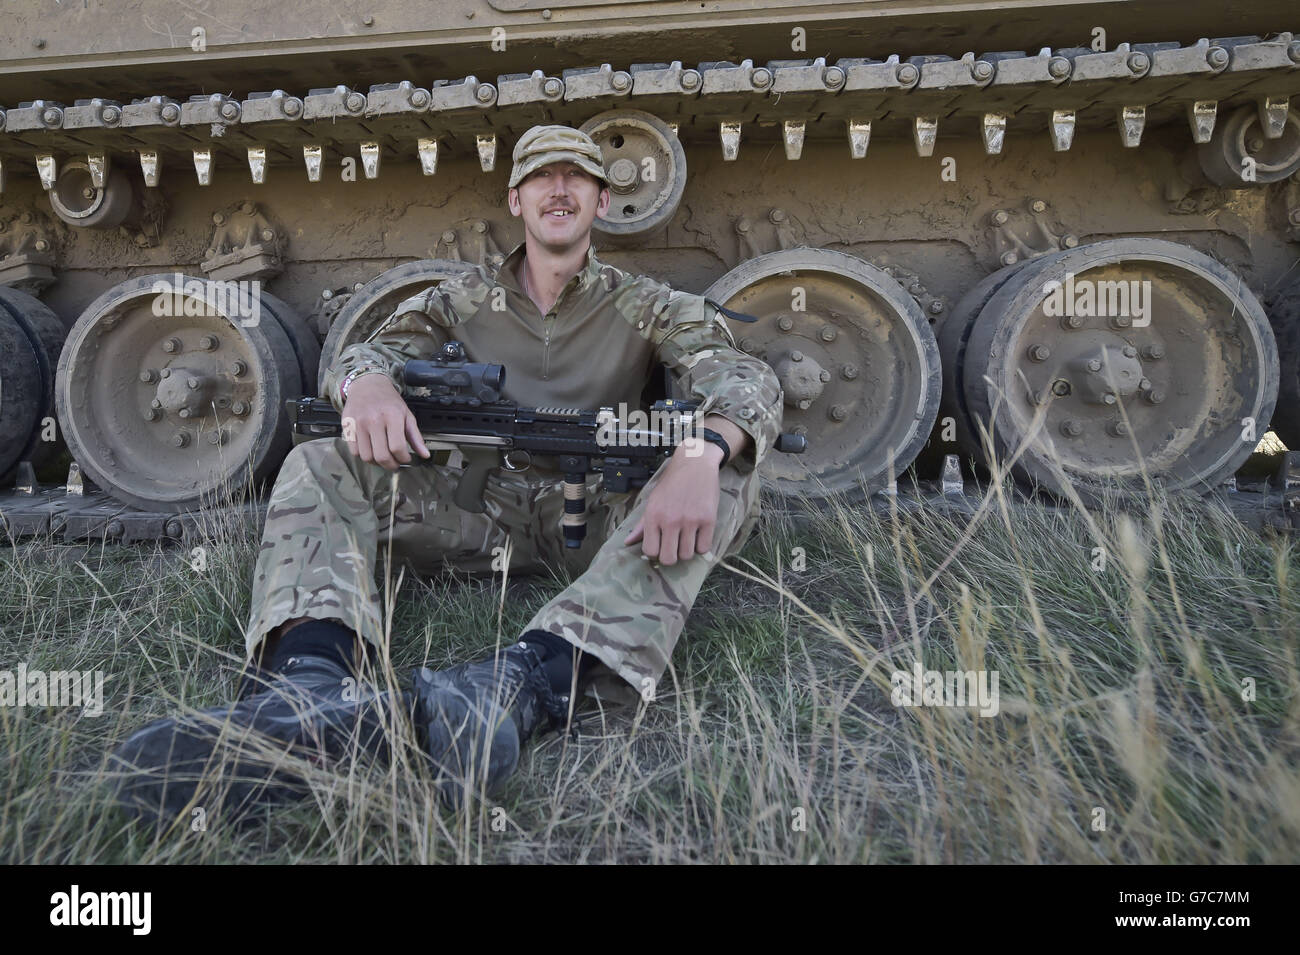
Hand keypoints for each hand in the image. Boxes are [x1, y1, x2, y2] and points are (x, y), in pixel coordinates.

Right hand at [340, 373, 429, 470]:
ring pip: (367, 457)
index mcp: (392, 416)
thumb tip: (425, 455)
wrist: (367, 385)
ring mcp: (359, 424)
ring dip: (376, 462)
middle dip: (391, 465)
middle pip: (382, 456)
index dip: (404, 458)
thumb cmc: (389, 401)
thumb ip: (416, 437)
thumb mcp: (407, 415)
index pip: (397, 447)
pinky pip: (354, 452)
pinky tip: (371, 450)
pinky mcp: (348, 427)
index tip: (406, 458)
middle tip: (395, 463)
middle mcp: (374, 420)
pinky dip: (363, 455)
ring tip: (383, 456)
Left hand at [623, 442, 722, 564]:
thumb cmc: (672, 483)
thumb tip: (627, 543)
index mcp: (653, 515)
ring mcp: (690, 520)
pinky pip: (704, 548)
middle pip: (669, 559)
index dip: (656, 552)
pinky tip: (698, 535)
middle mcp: (671, 520)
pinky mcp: (708, 519)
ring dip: (686, 550)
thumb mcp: (653, 501)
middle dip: (671, 556)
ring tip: (686, 538)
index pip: (650, 551)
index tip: (661, 545)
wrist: (695, 463)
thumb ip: (642, 525)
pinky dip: (701, 546)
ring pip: (687, 555)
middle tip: (674, 546)